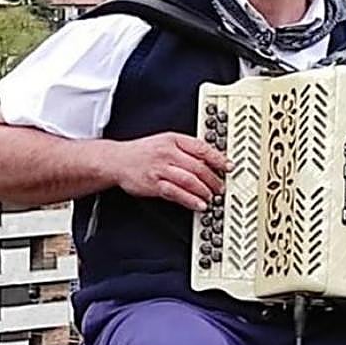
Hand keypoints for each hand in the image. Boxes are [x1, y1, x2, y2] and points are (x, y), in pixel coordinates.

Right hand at [113, 132, 230, 211]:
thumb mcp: (164, 141)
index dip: (219, 158)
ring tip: (212, 197)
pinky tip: (198, 204)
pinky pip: (176, 193)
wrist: (116, 160)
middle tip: (221, 187)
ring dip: (204, 191)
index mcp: (173, 140)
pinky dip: (190, 200)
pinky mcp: (153, 184)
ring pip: (189, 180)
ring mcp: (160, 169)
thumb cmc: (142, 152)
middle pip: (198, 167)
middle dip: (214, 179)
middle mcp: (168, 153)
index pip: (202, 148)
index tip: (229, 166)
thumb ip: (186, 149)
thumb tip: (210, 160)